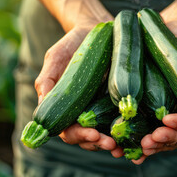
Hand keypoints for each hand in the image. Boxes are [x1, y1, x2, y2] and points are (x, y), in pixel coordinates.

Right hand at [34, 16, 116, 153]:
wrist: (95, 30)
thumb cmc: (71, 45)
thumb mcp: (55, 59)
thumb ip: (46, 82)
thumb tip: (40, 109)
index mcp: (65, 108)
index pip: (68, 131)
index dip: (79, 136)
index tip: (92, 134)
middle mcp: (84, 113)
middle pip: (88, 138)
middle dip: (97, 143)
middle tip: (109, 143)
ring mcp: (102, 110)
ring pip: (105, 134)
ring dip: (112, 143)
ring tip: (121, 146)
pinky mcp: (119, 103)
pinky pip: (122, 122)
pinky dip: (127, 133)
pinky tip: (136, 136)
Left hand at [131, 14, 176, 164]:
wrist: (163, 30)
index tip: (168, 119)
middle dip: (166, 140)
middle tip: (150, 139)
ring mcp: (161, 113)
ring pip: (160, 139)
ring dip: (152, 146)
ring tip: (139, 145)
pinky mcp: (144, 110)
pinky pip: (141, 132)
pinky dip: (135, 146)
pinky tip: (125, 152)